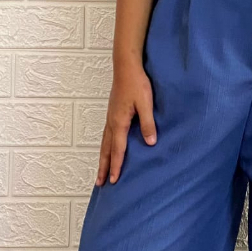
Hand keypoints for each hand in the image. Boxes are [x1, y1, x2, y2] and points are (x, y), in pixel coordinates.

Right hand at [96, 59, 156, 184]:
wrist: (126, 66)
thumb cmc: (137, 83)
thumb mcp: (146, 104)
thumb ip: (148, 124)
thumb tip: (150, 143)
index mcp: (119, 122)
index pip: (118, 149)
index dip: (117, 166)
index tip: (114, 180)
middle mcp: (111, 122)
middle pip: (106, 150)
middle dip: (104, 167)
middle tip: (100, 183)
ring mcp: (110, 117)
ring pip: (104, 143)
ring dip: (103, 158)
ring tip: (101, 171)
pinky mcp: (112, 113)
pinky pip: (106, 135)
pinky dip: (106, 147)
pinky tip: (108, 149)